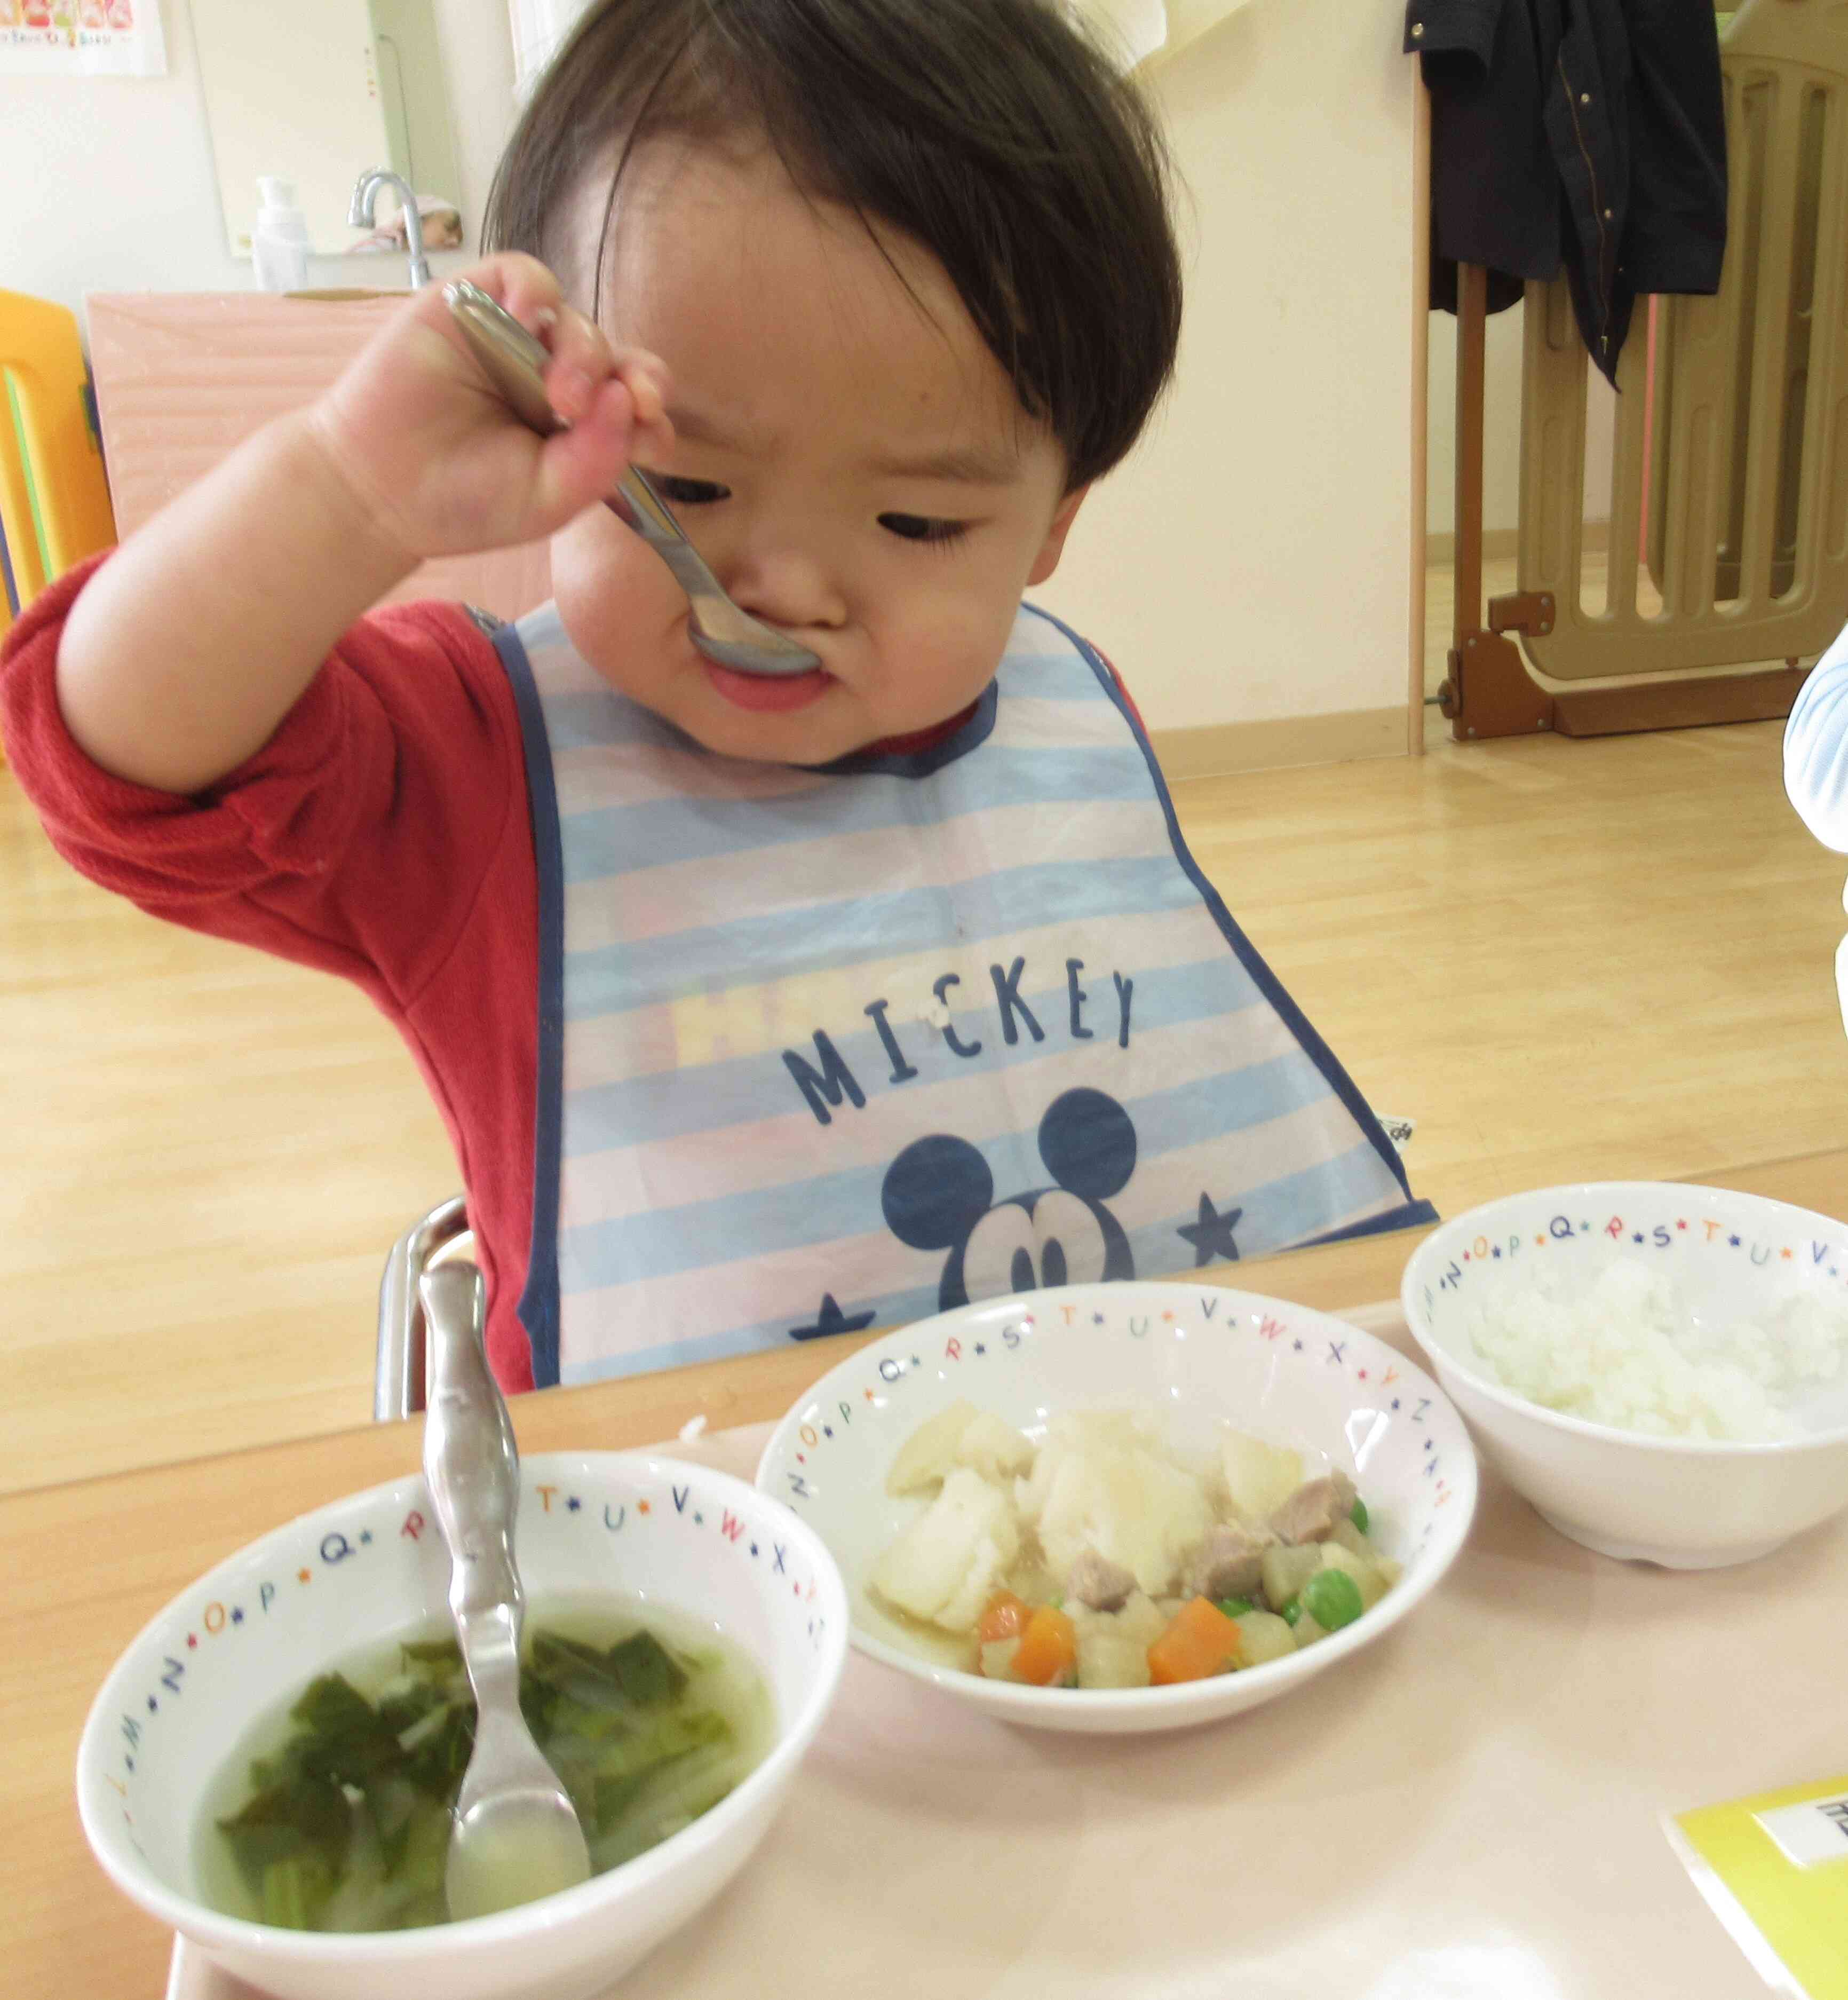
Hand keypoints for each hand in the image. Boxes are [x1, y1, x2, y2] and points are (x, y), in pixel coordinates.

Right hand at [303, 252, 674, 564]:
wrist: (380, 489)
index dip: (652, 410)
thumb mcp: (549, 499)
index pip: (637, 407)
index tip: (649, 427)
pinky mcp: (476, 304)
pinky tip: (529, 318)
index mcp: (581, 428)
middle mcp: (555, 378)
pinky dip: (535, 290)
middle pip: (618, 358)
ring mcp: (517, 340)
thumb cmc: (466, 501)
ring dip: (583, 353)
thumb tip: (626, 397)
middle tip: (625, 401)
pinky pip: (524, 276)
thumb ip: (598, 460)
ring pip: (577, 322)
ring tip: (560, 396)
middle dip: (635, 376)